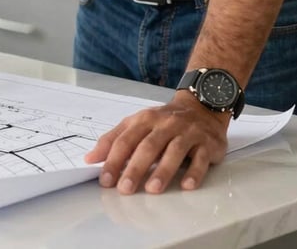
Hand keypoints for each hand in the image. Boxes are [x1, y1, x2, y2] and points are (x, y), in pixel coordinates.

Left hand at [84, 93, 228, 193]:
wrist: (201, 107)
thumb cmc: (164, 121)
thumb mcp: (137, 124)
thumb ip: (114, 139)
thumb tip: (90, 158)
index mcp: (145, 119)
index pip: (126, 139)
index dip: (114, 159)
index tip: (105, 179)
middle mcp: (165, 124)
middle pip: (148, 146)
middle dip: (135, 168)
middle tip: (124, 188)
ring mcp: (187, 132)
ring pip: (174, 151)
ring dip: (163, 170)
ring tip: (152, 189)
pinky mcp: (206, 143)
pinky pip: (200, 158)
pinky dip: (194, 172)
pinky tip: (187, 185)